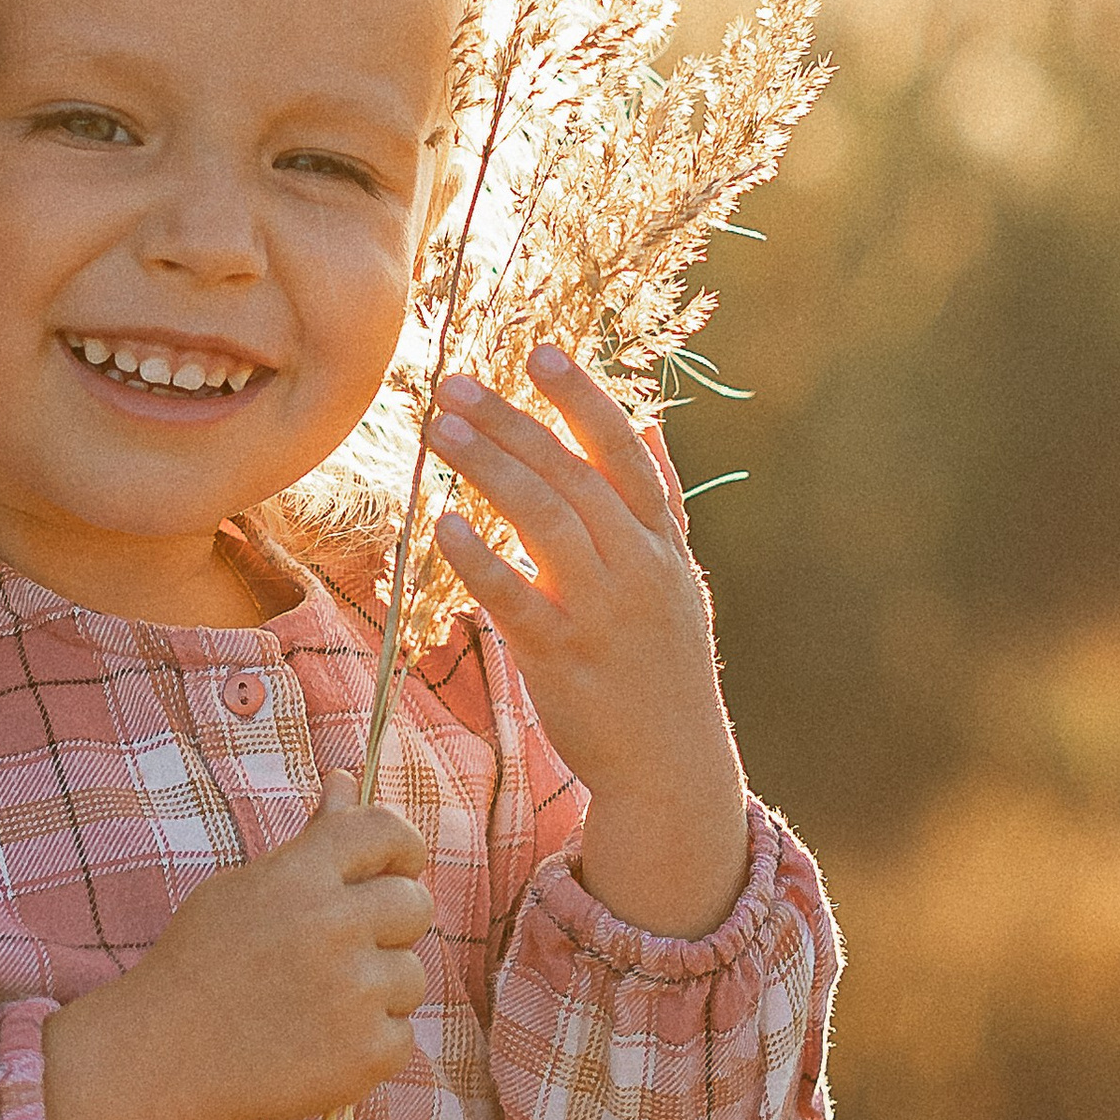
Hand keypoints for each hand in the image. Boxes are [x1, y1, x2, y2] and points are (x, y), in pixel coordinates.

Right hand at [39, 776, 430, 1119]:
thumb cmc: (200, 965)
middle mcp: (334, 927)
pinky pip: (401, 1035)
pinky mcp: (367, 1053)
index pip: (387, 831)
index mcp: (301, 876)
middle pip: (415, 904)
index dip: (399, 848)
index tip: (390, 870)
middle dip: (387, 925)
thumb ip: (310, 840)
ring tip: (315, 1005)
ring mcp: (355, 993)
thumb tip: (348, 780)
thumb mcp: (243, 889)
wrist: (162, 1060)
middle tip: (338, 951)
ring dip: (376, 990)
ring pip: (412, 975)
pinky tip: (316, 1045)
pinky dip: (367, 1044)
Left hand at [427, 344, 750, 938]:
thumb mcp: (679, 578)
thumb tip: (649, 422)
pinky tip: (442, 524)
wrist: (671, 766)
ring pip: (545, 521)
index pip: (622, 453)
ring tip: (440, 429)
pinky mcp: (563, 657)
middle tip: (453, 382)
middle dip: (512, 422)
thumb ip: (658, 502)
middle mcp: (638, 568)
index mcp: (661, 544)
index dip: (583, 399)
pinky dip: (481, 559)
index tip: (539, 352)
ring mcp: (603, 611)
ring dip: (491, 468)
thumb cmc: (661, 666)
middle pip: (572, 475)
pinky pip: (517, 599)